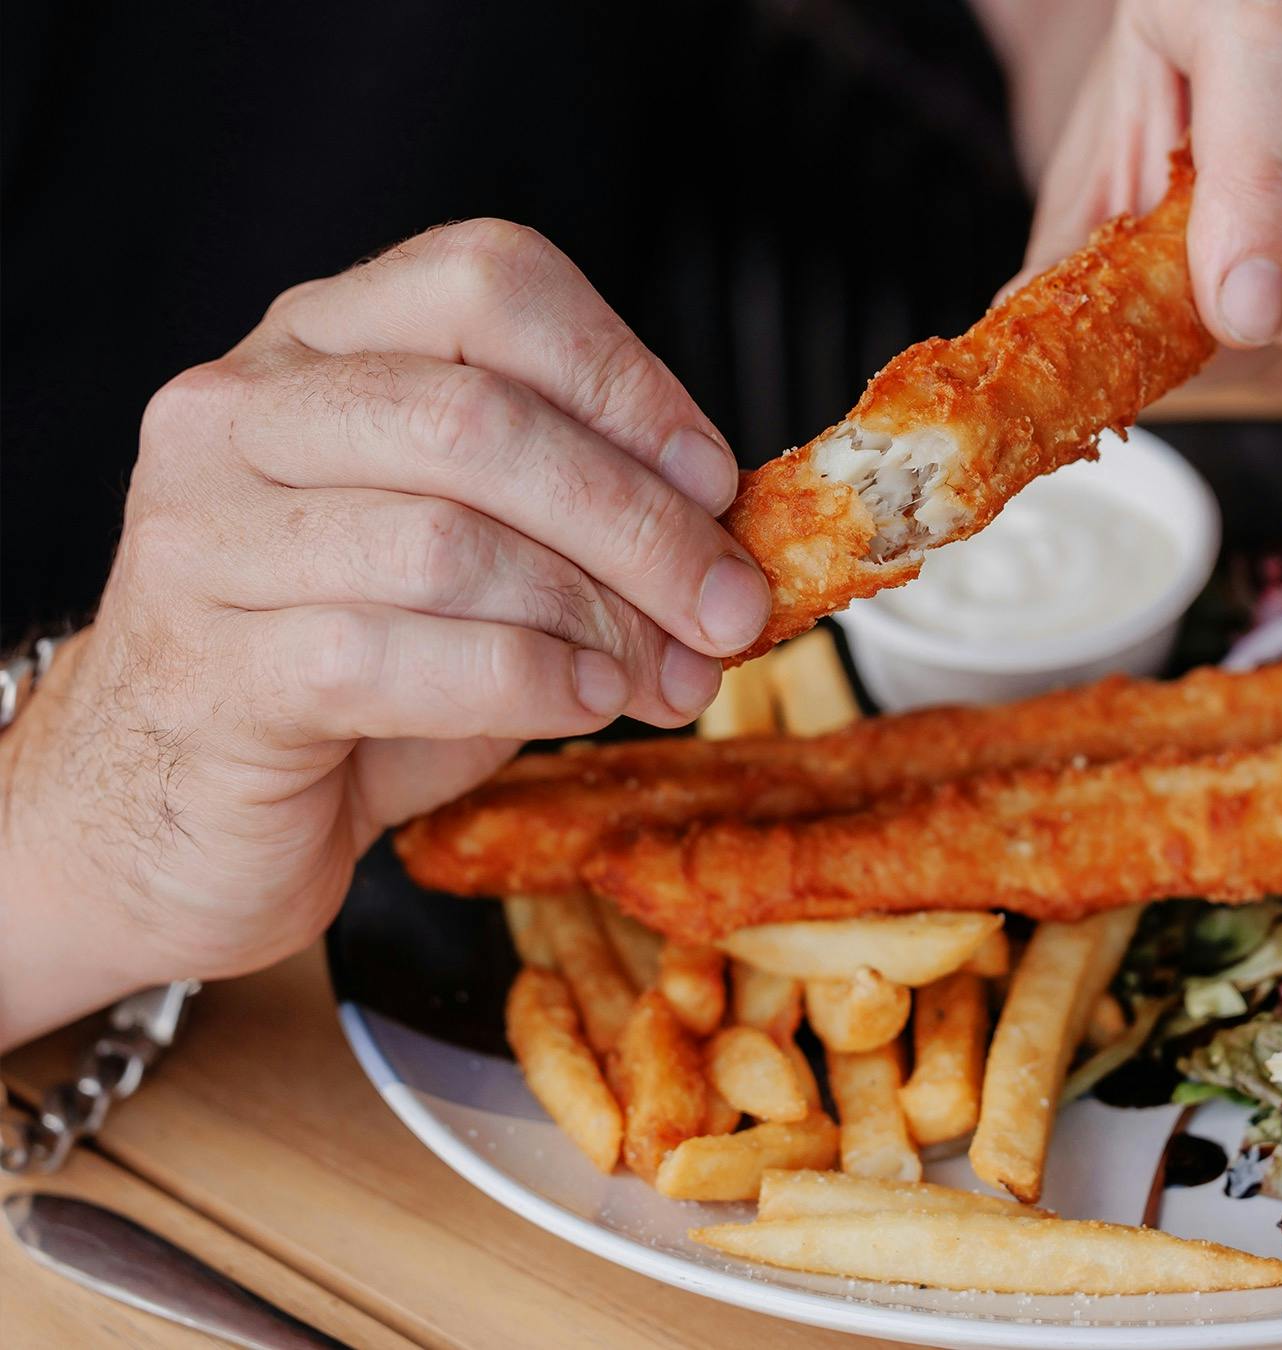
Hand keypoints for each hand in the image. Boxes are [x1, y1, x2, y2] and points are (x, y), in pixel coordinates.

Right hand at [0, 220, 768, 1046]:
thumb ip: (579, 525)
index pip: (489, 285)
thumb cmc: (354, 670)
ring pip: (448, 542)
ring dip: (600, 619)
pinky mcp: (209, 670)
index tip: (715, 484)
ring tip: (668, 675)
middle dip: (640, 522)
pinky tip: (585, 704)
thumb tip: (731, 545)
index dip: (627, 380)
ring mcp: (204, 538)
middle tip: (727, 606)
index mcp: (318, 342)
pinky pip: (398, 655)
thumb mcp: (481, 561)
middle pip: (481, 419)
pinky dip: (528, 682)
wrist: (185, 807)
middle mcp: (240, 412)